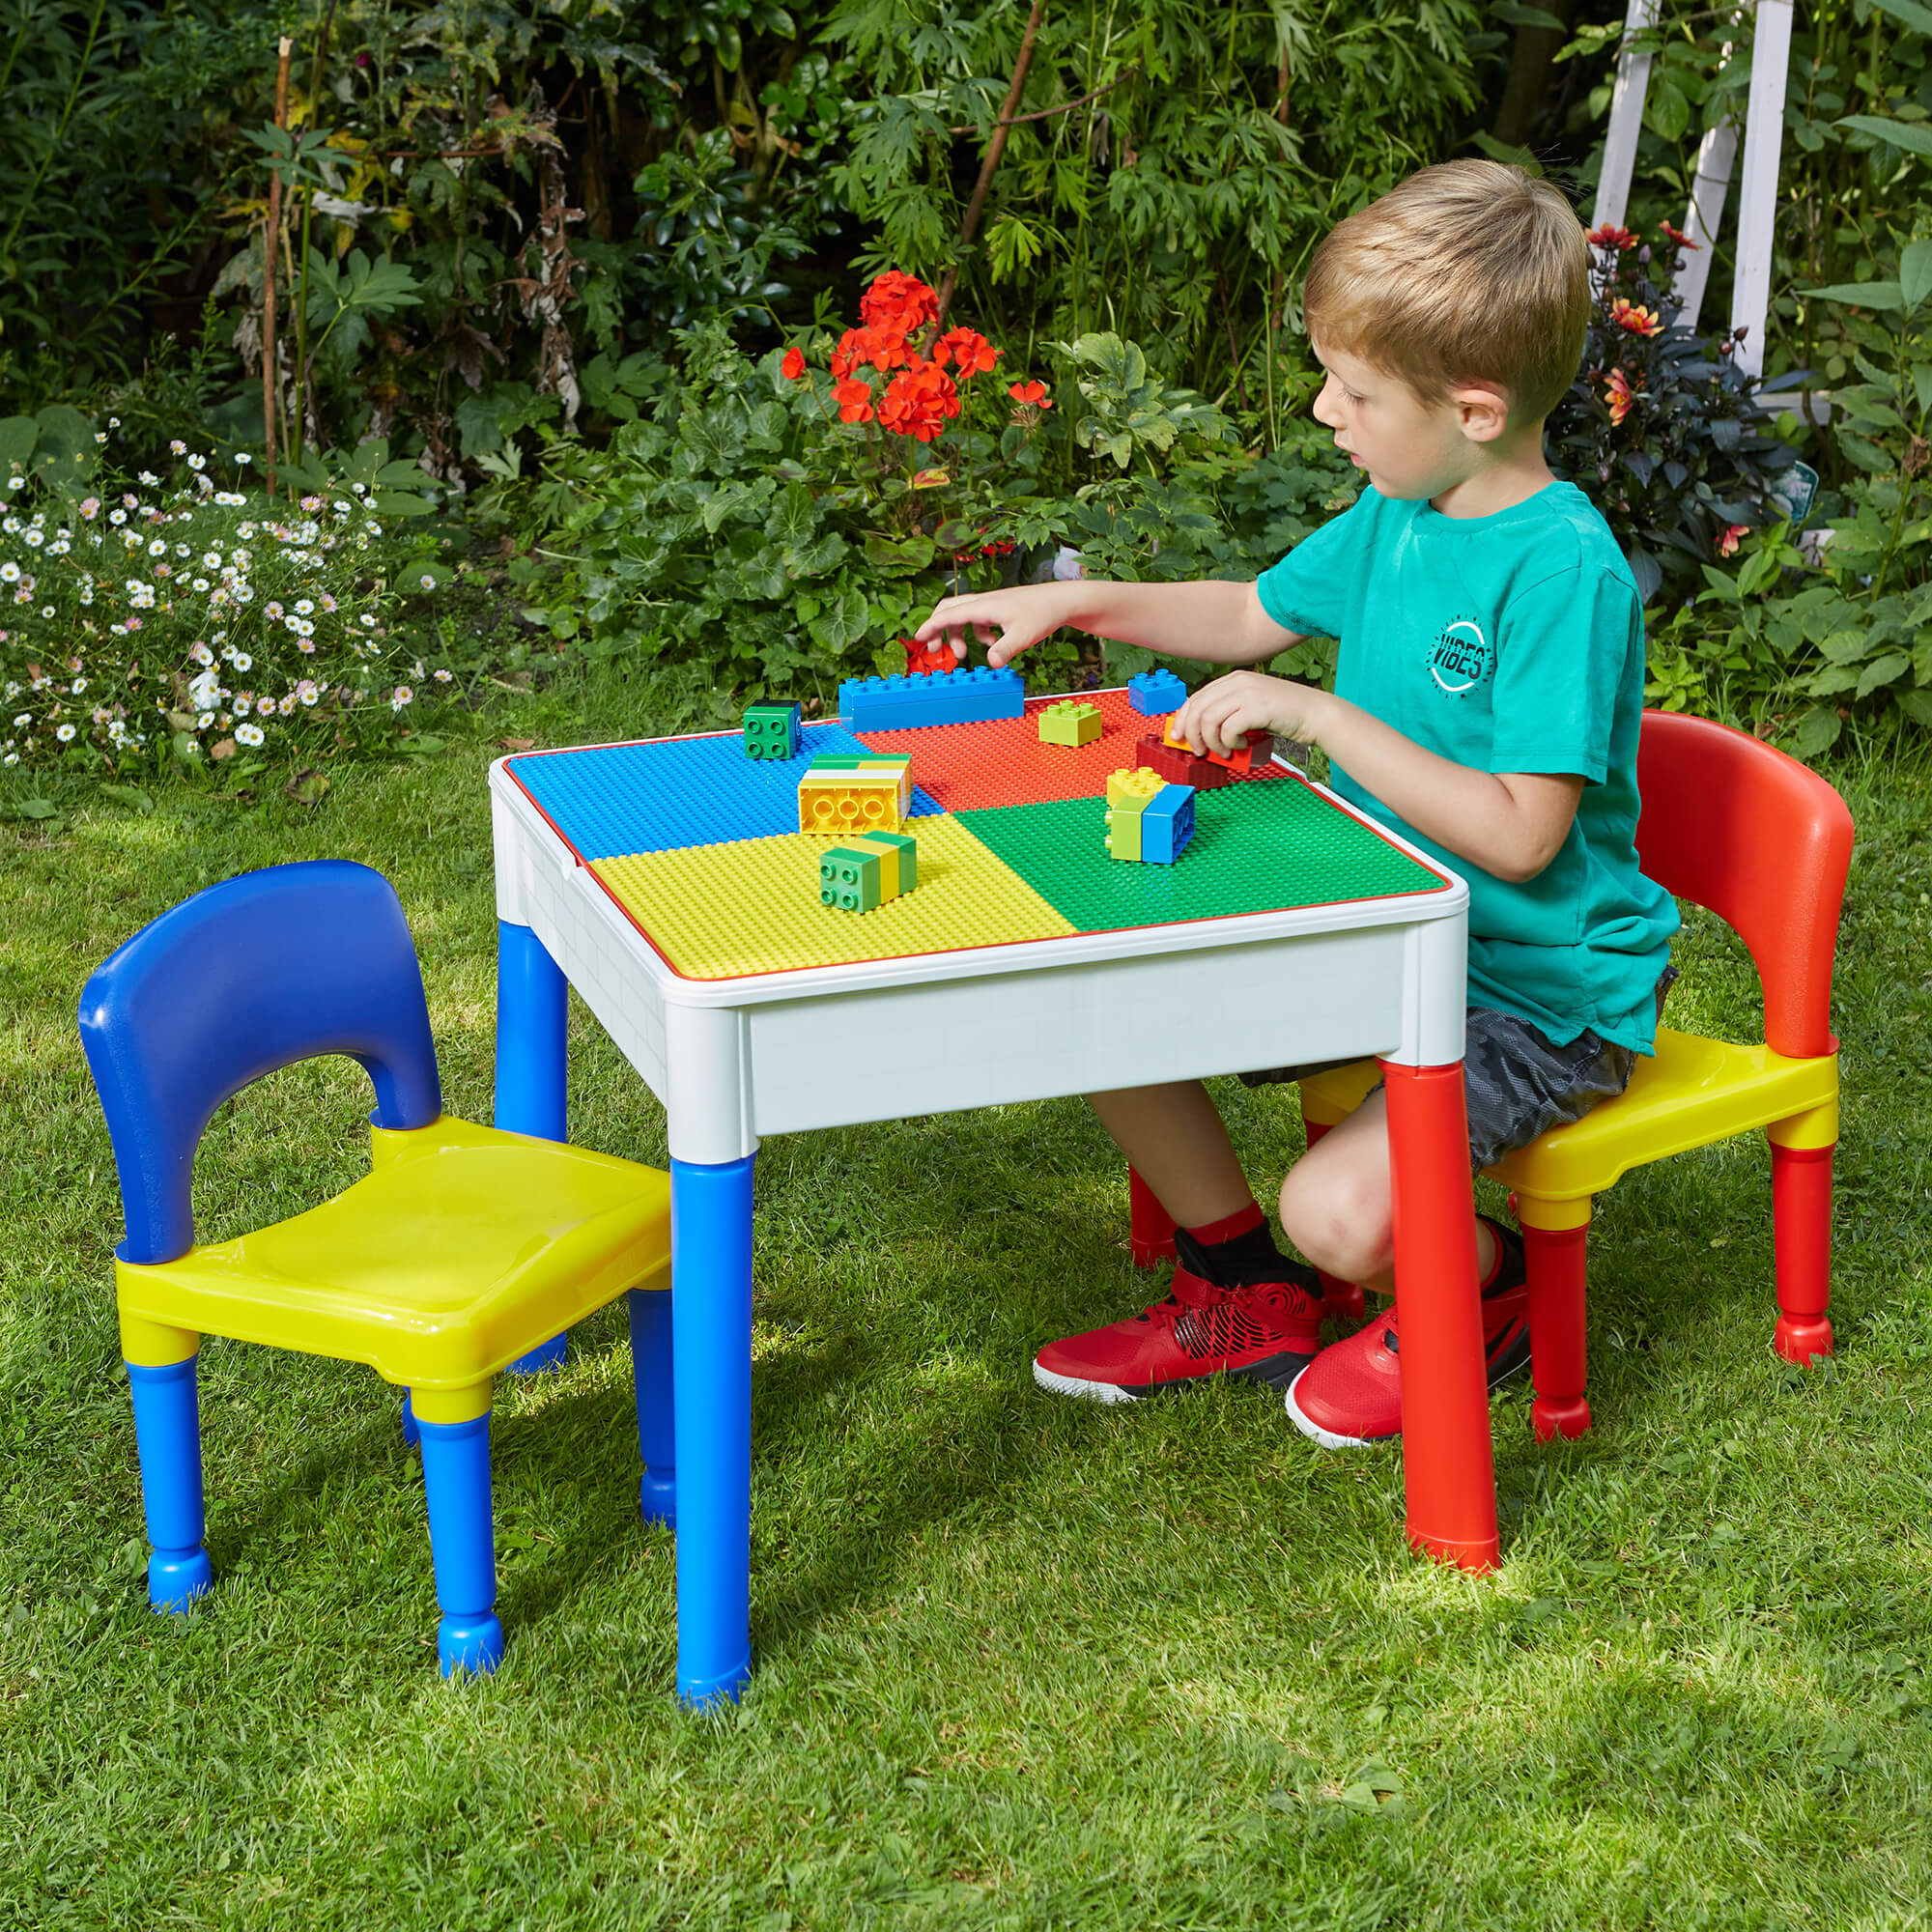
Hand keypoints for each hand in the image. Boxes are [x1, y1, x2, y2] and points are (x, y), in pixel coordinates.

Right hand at [912, 582, 1078, 668]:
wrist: (1061, 600)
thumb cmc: (1043, 614)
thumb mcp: (1023, 636)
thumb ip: (1005, 649)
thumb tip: (991, 663)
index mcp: (983, 606)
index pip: (948, 614)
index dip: (930, 627)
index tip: (917, 639)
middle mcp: (983, 602)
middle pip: (948, 610)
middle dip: (937, 630)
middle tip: (933, 650)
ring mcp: (990, 604)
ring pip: (961, 615)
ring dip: (957, 635)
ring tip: (963, 655)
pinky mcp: (998, 609)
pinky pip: (977, 620)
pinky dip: (977, 634)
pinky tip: (992, 645)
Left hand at [1170, 669, 1329, 759]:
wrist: (1317, 714)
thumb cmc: (1285, 716)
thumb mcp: (1251, 709)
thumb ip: (1228, 714)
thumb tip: (1201, 735)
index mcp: (1234, 679)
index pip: (1196, 697)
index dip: (1182, 719)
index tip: (1179, 738)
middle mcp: (1238, 682)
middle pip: (1198, 709)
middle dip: (1193, 735)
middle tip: (1201, 751)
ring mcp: (1248, 693)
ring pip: (1209, 720)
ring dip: (1213, 742)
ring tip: (1226, 751)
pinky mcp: (1258, 708)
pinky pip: (1229, 729)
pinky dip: (1230, 743)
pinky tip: (1242, 746)